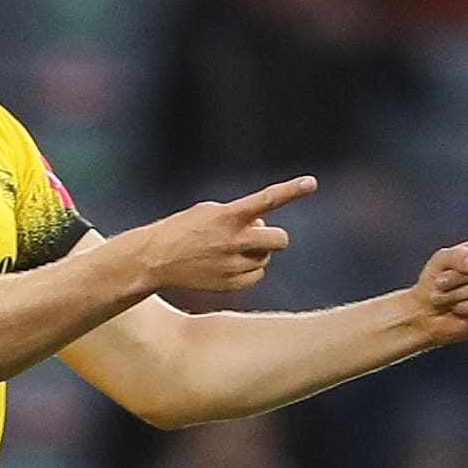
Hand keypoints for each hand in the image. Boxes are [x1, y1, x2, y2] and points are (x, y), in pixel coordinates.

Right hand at [130, 177, 318, 296]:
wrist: (155, 259)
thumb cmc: (184, 229)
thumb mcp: (210, 211)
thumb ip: (241, 215)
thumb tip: (263, 229)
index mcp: (228, 216)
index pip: (268, 200)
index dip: (291, 190)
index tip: (312, 182)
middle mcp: (233, 241)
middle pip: (279, 239)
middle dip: (273, 238)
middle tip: (256, 236)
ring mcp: (232, 265)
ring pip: (265, 259)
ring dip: (255, 253)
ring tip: (228, 251)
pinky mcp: (229, 285)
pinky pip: (256, 276)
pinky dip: (248, 271)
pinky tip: (227, 266)